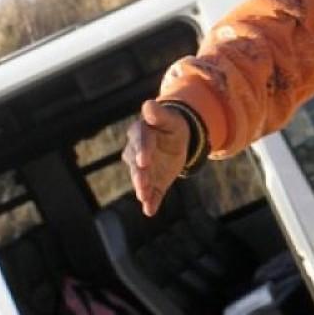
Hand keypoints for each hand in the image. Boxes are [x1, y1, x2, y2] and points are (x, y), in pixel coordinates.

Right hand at [122, 100, 188, 215]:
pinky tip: (150, 210)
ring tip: (144, 197)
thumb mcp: (170, 119)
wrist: (177, 140)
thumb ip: (159, 114)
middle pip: (136, 165)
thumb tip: (149, 104)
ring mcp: (143, 170)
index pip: (140, 141)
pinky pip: (151, 193)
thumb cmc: (171, 126)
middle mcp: (136, 153)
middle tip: (142, 183)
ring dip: (142, 189)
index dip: (142, 151)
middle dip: (140, 175)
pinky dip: (151, 202)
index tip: (143, 161)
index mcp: (140, 134)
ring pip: (141, 179)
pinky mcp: (152, 182)